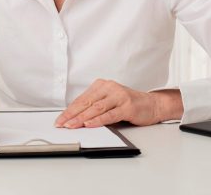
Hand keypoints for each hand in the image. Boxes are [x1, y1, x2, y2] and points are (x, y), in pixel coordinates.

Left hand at [54, 79, 182, 127]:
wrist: (151, 104)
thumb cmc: (127, 104)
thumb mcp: (108, 102)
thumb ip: (94, 107)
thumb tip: (74, 118)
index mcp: (101, 85)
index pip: (81, 99)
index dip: (69, 110)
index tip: (59, 119)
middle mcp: (109, 88)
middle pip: (86, 103)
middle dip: (71, 114)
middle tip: (61, 123)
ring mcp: (118, 96)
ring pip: (96, 108)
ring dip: (82, 118)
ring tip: (71, 125)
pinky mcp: (127, 106)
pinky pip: (110, 114)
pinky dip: (98, 120)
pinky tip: (89, 124)